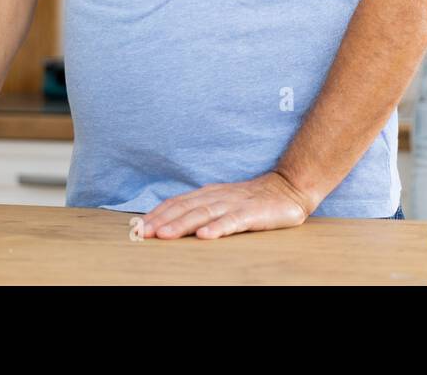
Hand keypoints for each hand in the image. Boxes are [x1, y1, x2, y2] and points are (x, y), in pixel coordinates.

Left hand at [139, 170, 314, 239]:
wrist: (288, 188)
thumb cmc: (252, 200)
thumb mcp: (222, 202)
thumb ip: (201, 209)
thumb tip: (171, 222)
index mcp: (208, 194)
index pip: (177, 203)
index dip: (157, 214)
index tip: (138, 226)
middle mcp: (217, 197)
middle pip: (185, 208)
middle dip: (161, 221)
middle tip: (142, 232)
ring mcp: (234, 204)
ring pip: (203, 214)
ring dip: (182, 224)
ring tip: (164, 235)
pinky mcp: (252, 213)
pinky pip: (233, 221)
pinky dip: (218, 228)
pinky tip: (205, 236)